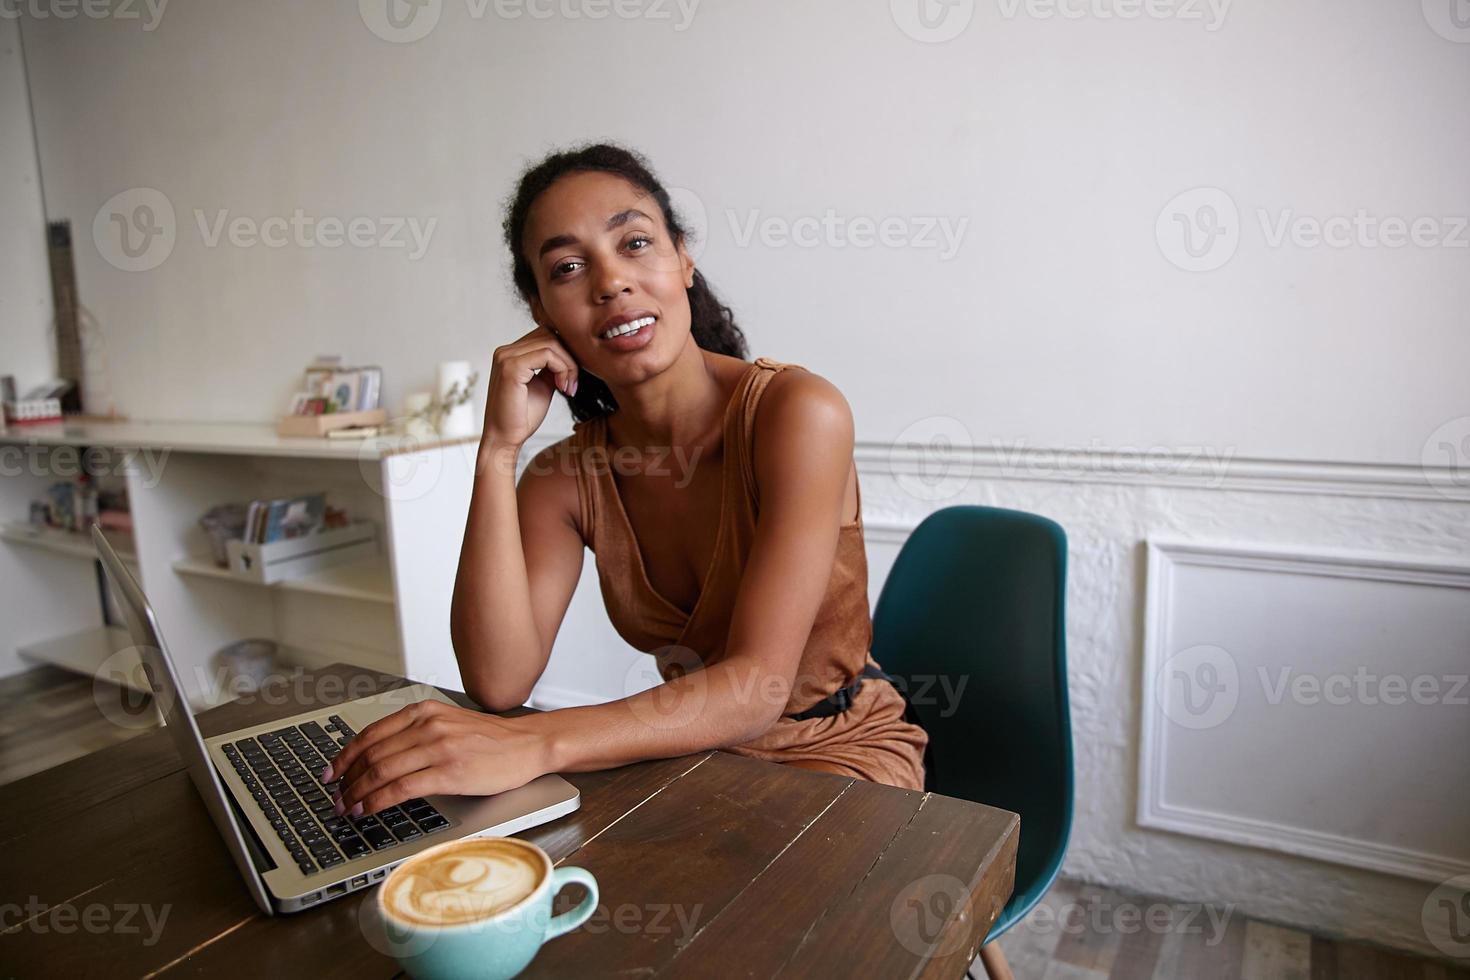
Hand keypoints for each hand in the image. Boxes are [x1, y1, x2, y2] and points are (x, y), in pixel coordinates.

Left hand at [323, 700, 550, 816]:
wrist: (528, 744)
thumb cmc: (492, 740)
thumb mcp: (450, 723)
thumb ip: (418, 733)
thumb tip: (380, 757)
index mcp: (424, 711)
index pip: (370, 733)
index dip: (344, 756)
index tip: (332, 772)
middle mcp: (428, 725)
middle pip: (371, 754)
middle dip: (347, 779)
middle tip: (336, 797)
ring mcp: (438, 748)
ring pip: (381, 771)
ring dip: (357, 793)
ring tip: (347, 808)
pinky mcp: (449, 772)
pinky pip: (401, 788)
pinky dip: (377, 801)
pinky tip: (368, 810)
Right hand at [481, 324, 579, 451]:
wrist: (505, 438)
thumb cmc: (522, 416)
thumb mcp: (543, 385)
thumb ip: (552, 367)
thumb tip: (570, 352)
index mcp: (511, 354)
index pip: (546, 336)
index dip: (565, 353)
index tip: (572, 380)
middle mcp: (505, 351)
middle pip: (550, 334)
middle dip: (569, 357)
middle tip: (572, 383)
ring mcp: (506, 357)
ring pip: (551, 343)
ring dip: (568, 365)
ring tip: (568, 387)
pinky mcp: (511, 367)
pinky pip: (547, 355)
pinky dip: (562, 369)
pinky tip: (562, 387)